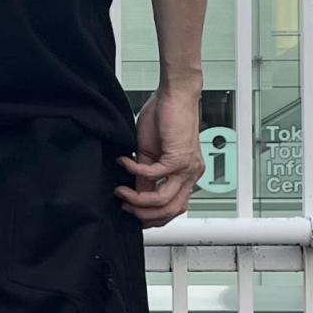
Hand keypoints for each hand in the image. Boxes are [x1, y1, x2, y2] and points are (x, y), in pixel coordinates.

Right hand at [115, 81, 204, 226]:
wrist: (175, 95)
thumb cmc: (165, 117)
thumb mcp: (150, 153)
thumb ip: (145, 176)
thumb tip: (136, 194)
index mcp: (186, 175)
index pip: (173, 208)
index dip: (153, 216)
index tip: (133, 214)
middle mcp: (191, 175)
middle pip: (170, 210)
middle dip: (144, 214)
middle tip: (125, 206)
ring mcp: (187, 168)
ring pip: (165, 200)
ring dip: (138, 199)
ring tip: (121, 191)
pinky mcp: (179, 157)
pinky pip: (154, 175)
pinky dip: (134, 171)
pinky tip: (125, 163)